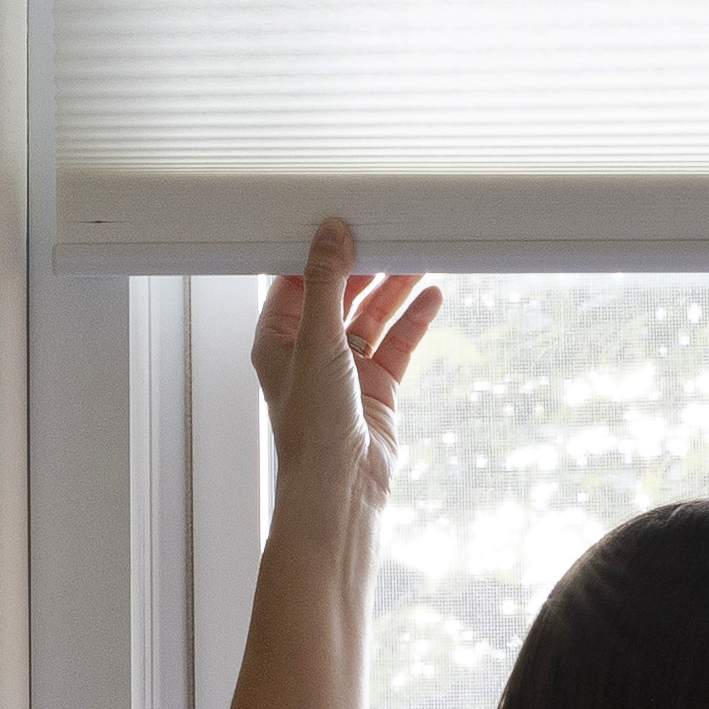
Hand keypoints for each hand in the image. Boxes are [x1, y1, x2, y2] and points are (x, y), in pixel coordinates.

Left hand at [253, 219, 443, 518]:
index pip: (294, 282)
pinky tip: (430, 298)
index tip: (341, 225)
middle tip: (388, 238)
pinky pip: (397, 343)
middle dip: (363, 268)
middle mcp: (310, 351)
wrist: (343, 483)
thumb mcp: (316, 340)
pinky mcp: (378, 386)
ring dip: (393, 290)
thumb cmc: (313, 423)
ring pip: (372, 317)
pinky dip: (413, 320)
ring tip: (418, 260)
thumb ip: (326, 284)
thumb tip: (330, 234)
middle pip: (338, 296)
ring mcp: (346, 368)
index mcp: (277, 338)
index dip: (317, 254)